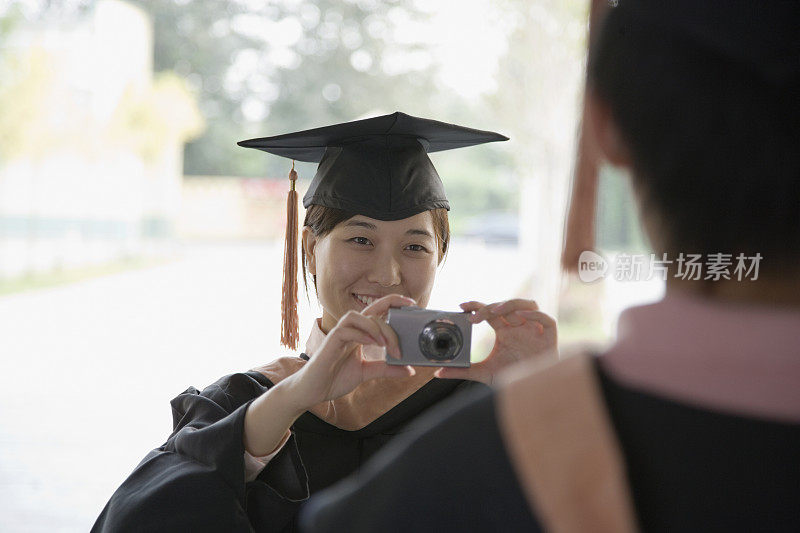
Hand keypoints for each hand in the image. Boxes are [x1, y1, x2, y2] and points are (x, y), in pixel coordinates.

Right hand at [281, 294, 416, 409]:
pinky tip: (371, 344)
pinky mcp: (330, 342)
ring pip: (358, 316)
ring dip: (375, 327)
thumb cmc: (335, 378)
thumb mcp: (366, 373)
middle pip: (373, 313)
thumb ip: (386, 369)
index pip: (378, 310)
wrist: (313, 390)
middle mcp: (351, 329)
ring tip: (384, 345)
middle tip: (398, 350)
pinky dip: (361, 335)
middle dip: (390, 328)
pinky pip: (346, 330)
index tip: (412, 303)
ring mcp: (339, 334)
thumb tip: (409, 370)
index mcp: (360, 333)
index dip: (394, 302)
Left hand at [435, 299, 556, 384]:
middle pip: (507, 306)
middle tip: (475, 317)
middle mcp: (519, 326)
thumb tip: (438, 372)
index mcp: (505, 330)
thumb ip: (463, 371)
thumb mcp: (484, 373)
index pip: (491, 311)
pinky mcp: (549, 336)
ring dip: (512, 305)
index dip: (477, 305)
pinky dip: (535, 315)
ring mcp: (534, 329)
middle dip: (490, 308)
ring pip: (527, 305)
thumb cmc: (511, 378)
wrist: (533, 392)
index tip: (462, 306)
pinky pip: (546, 319)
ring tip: (497, 312)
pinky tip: (521, 318)